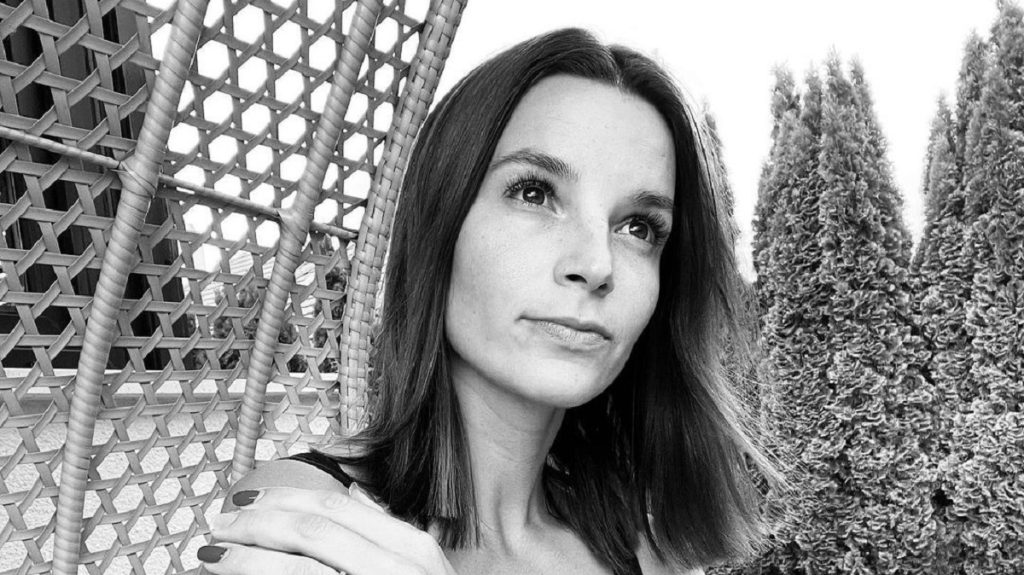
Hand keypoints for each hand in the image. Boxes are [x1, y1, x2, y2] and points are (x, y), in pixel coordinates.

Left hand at [198, 486, 456, 574]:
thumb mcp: (422, 569)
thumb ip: (386, 533)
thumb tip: (354, 492)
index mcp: (412, 549)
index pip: (336, 508)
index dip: (283, 499)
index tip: (247, 497)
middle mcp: (395, 571)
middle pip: (311, 533)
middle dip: (256, 524)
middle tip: (220, 525)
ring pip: (297, 571)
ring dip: (246, 561)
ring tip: (214, 557)